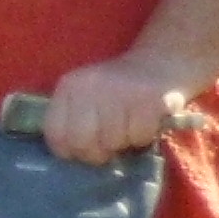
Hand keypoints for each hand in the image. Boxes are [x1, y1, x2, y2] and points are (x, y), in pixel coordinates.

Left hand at [39, 56, 177, 162]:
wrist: (162, 63)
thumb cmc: (118, 90)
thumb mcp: (85, 98)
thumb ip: (70, 122)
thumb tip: (71, 154)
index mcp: (70, 85)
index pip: (56, 134)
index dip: (70, 150)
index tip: (86, 146)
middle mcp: (92, 85)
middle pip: (83, 142)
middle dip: (97, 152)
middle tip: (109, 144)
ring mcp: (122, 90)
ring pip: (112, 141)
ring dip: (123, 142)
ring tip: (129, 128)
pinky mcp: (151, 98)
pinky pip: (139, 136)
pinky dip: (144, 136)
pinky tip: (146, 123)